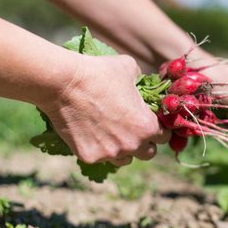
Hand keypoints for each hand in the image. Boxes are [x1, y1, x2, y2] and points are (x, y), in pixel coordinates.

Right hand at [37, 54, 169, 166]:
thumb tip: (143, 84)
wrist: (63, 83)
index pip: (163, 136)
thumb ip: (141, 81)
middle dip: (144, 143)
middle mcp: (132, 144)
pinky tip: (92, 135)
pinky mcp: (89, 156)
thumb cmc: (99, 73)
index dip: (159, 129)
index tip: (150, 123)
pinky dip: (99, 149)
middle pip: (148, 153)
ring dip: (123, 150)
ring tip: (113, 135)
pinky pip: (101, 157)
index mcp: (146, 126)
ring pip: (125, 159)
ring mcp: (110, 153)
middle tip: (134, 131)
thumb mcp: (129, 68)